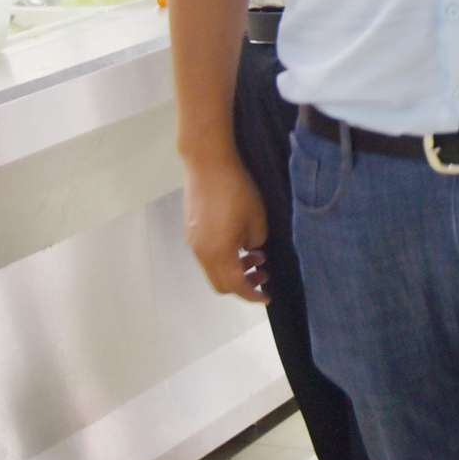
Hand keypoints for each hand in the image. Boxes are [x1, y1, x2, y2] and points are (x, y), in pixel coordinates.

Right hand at [181, 157, 270, 302]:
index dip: (252, 295)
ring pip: (213, 269)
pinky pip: (208, 255)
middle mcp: (201, 253)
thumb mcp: (257, 219)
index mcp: (218, 253)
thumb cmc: (236, 190)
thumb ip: (255, 242)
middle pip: (221, 284)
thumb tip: (250, 249)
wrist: (207, 163)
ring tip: (255, 254)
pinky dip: (224, 257)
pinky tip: (238, 241)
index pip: (236, 286)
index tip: (267, 296)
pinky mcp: (190, 230)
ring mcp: (193, 242)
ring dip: (234, 269)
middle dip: (243, 285)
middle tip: (263, 273)